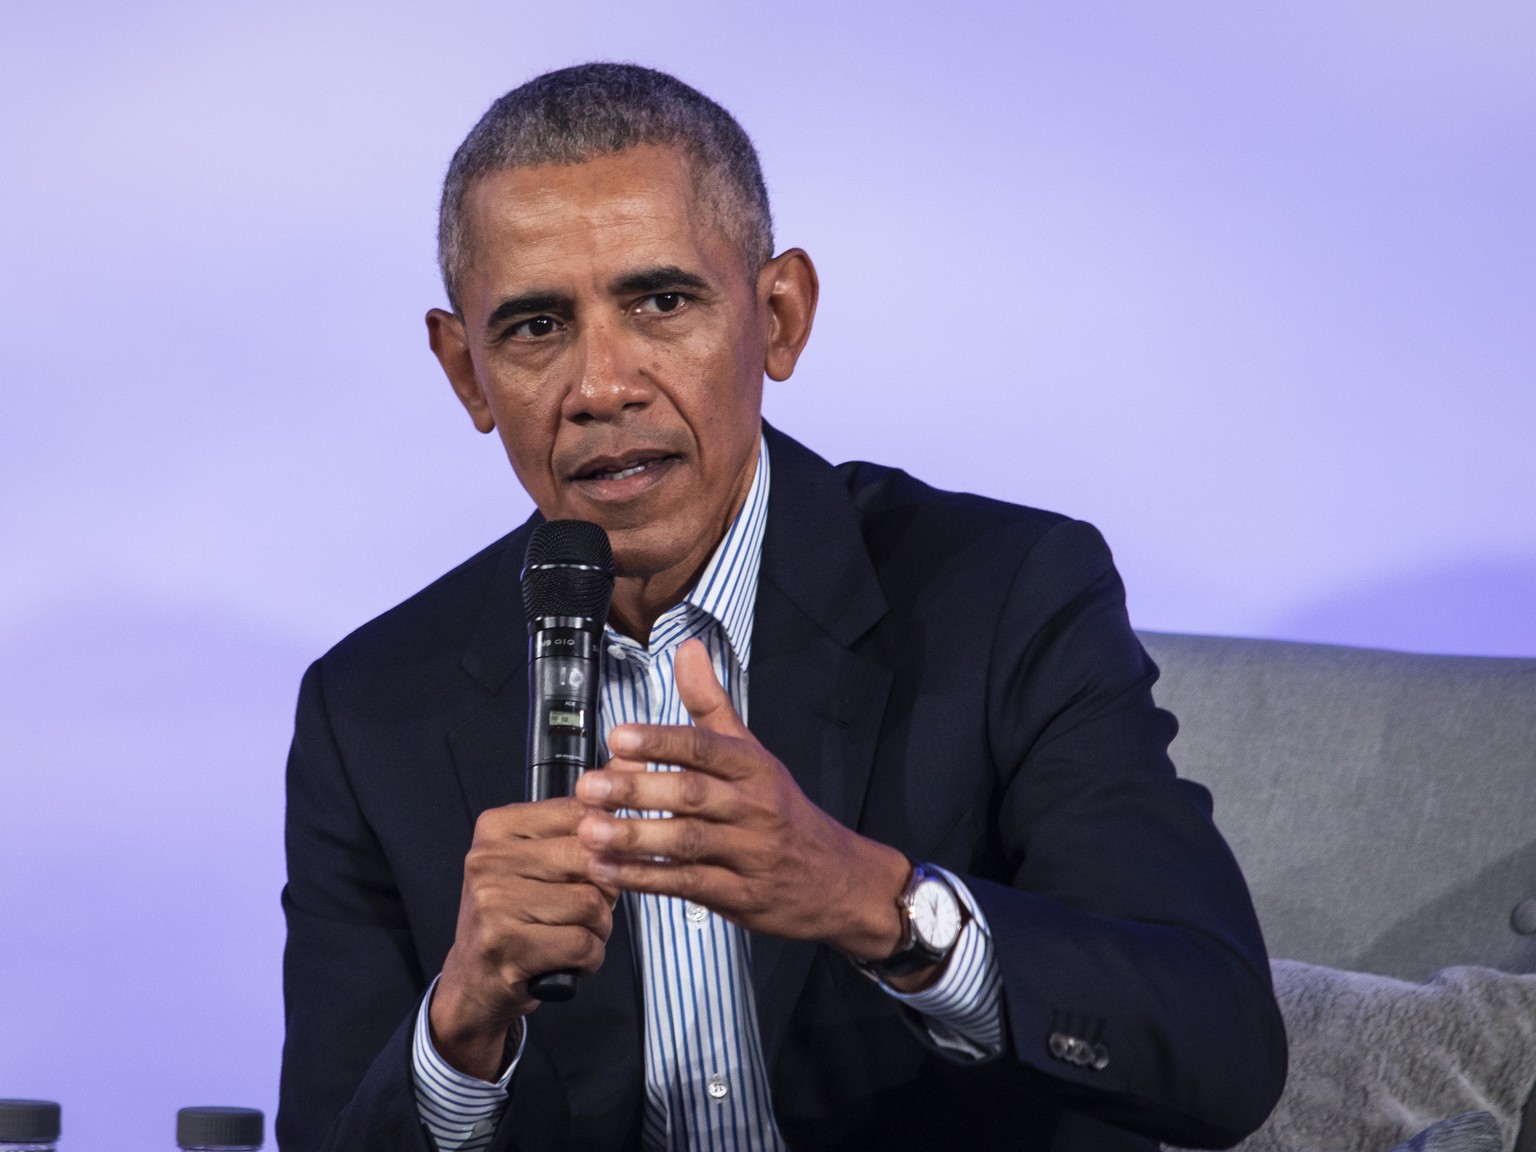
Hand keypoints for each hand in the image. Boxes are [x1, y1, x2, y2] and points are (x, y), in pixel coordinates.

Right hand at [431, 797, 616, 1079]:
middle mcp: (489, 858)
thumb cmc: (517, 911)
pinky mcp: (505, 944)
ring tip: (573, 933)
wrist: (474, 979)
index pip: (582, 814)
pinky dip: (589, 957)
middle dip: (605, 890)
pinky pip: (583, 944)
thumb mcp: (541, 855)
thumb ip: (586, 814)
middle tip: (586, 906)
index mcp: (498, 826)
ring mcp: (493, 901)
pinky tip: (566, 958)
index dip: (607, 845)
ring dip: (598, 928)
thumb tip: (637, 759)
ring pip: (593, 904)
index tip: (598, 864)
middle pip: (592, 859)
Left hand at [574, 638, 912, 963]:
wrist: (838, 880)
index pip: (706, 747)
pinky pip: (689, 886)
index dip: (662, 741)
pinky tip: (607, 870)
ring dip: (636, 837)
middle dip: (638, 789)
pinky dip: (645, 879)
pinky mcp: (741, 897)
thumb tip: (687, 648)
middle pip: (694, 794)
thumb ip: (711, 704)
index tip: (618, 736)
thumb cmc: (784, 811)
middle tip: (590, 786)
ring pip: (689, 842)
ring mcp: (750, 854)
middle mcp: (755, 807)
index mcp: (754, 767)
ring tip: (590, 830)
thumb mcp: (753, 753)